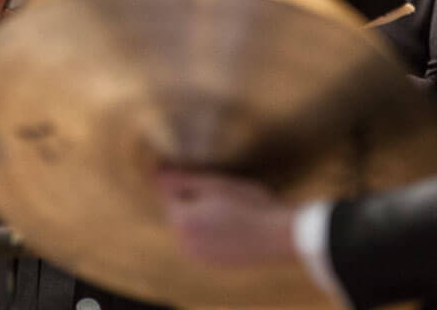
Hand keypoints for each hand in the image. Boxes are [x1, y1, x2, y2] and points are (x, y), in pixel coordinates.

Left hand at [155, 170, 299, 265]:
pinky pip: (206, 243)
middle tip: (219, 189)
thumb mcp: (215, 184)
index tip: (196, 172)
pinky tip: (234, 224)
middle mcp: (185, 244)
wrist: (280, 236)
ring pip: (192, 229)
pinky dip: (213, 232)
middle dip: (192, 199)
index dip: (182, 180)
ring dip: (202, 216)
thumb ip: (182, 179)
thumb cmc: (249, 204)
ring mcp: (200, 257)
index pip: (169, 194)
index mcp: (182, 222)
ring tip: (229, 207)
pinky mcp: (215, 264)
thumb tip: (156, 171)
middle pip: (179, 213)